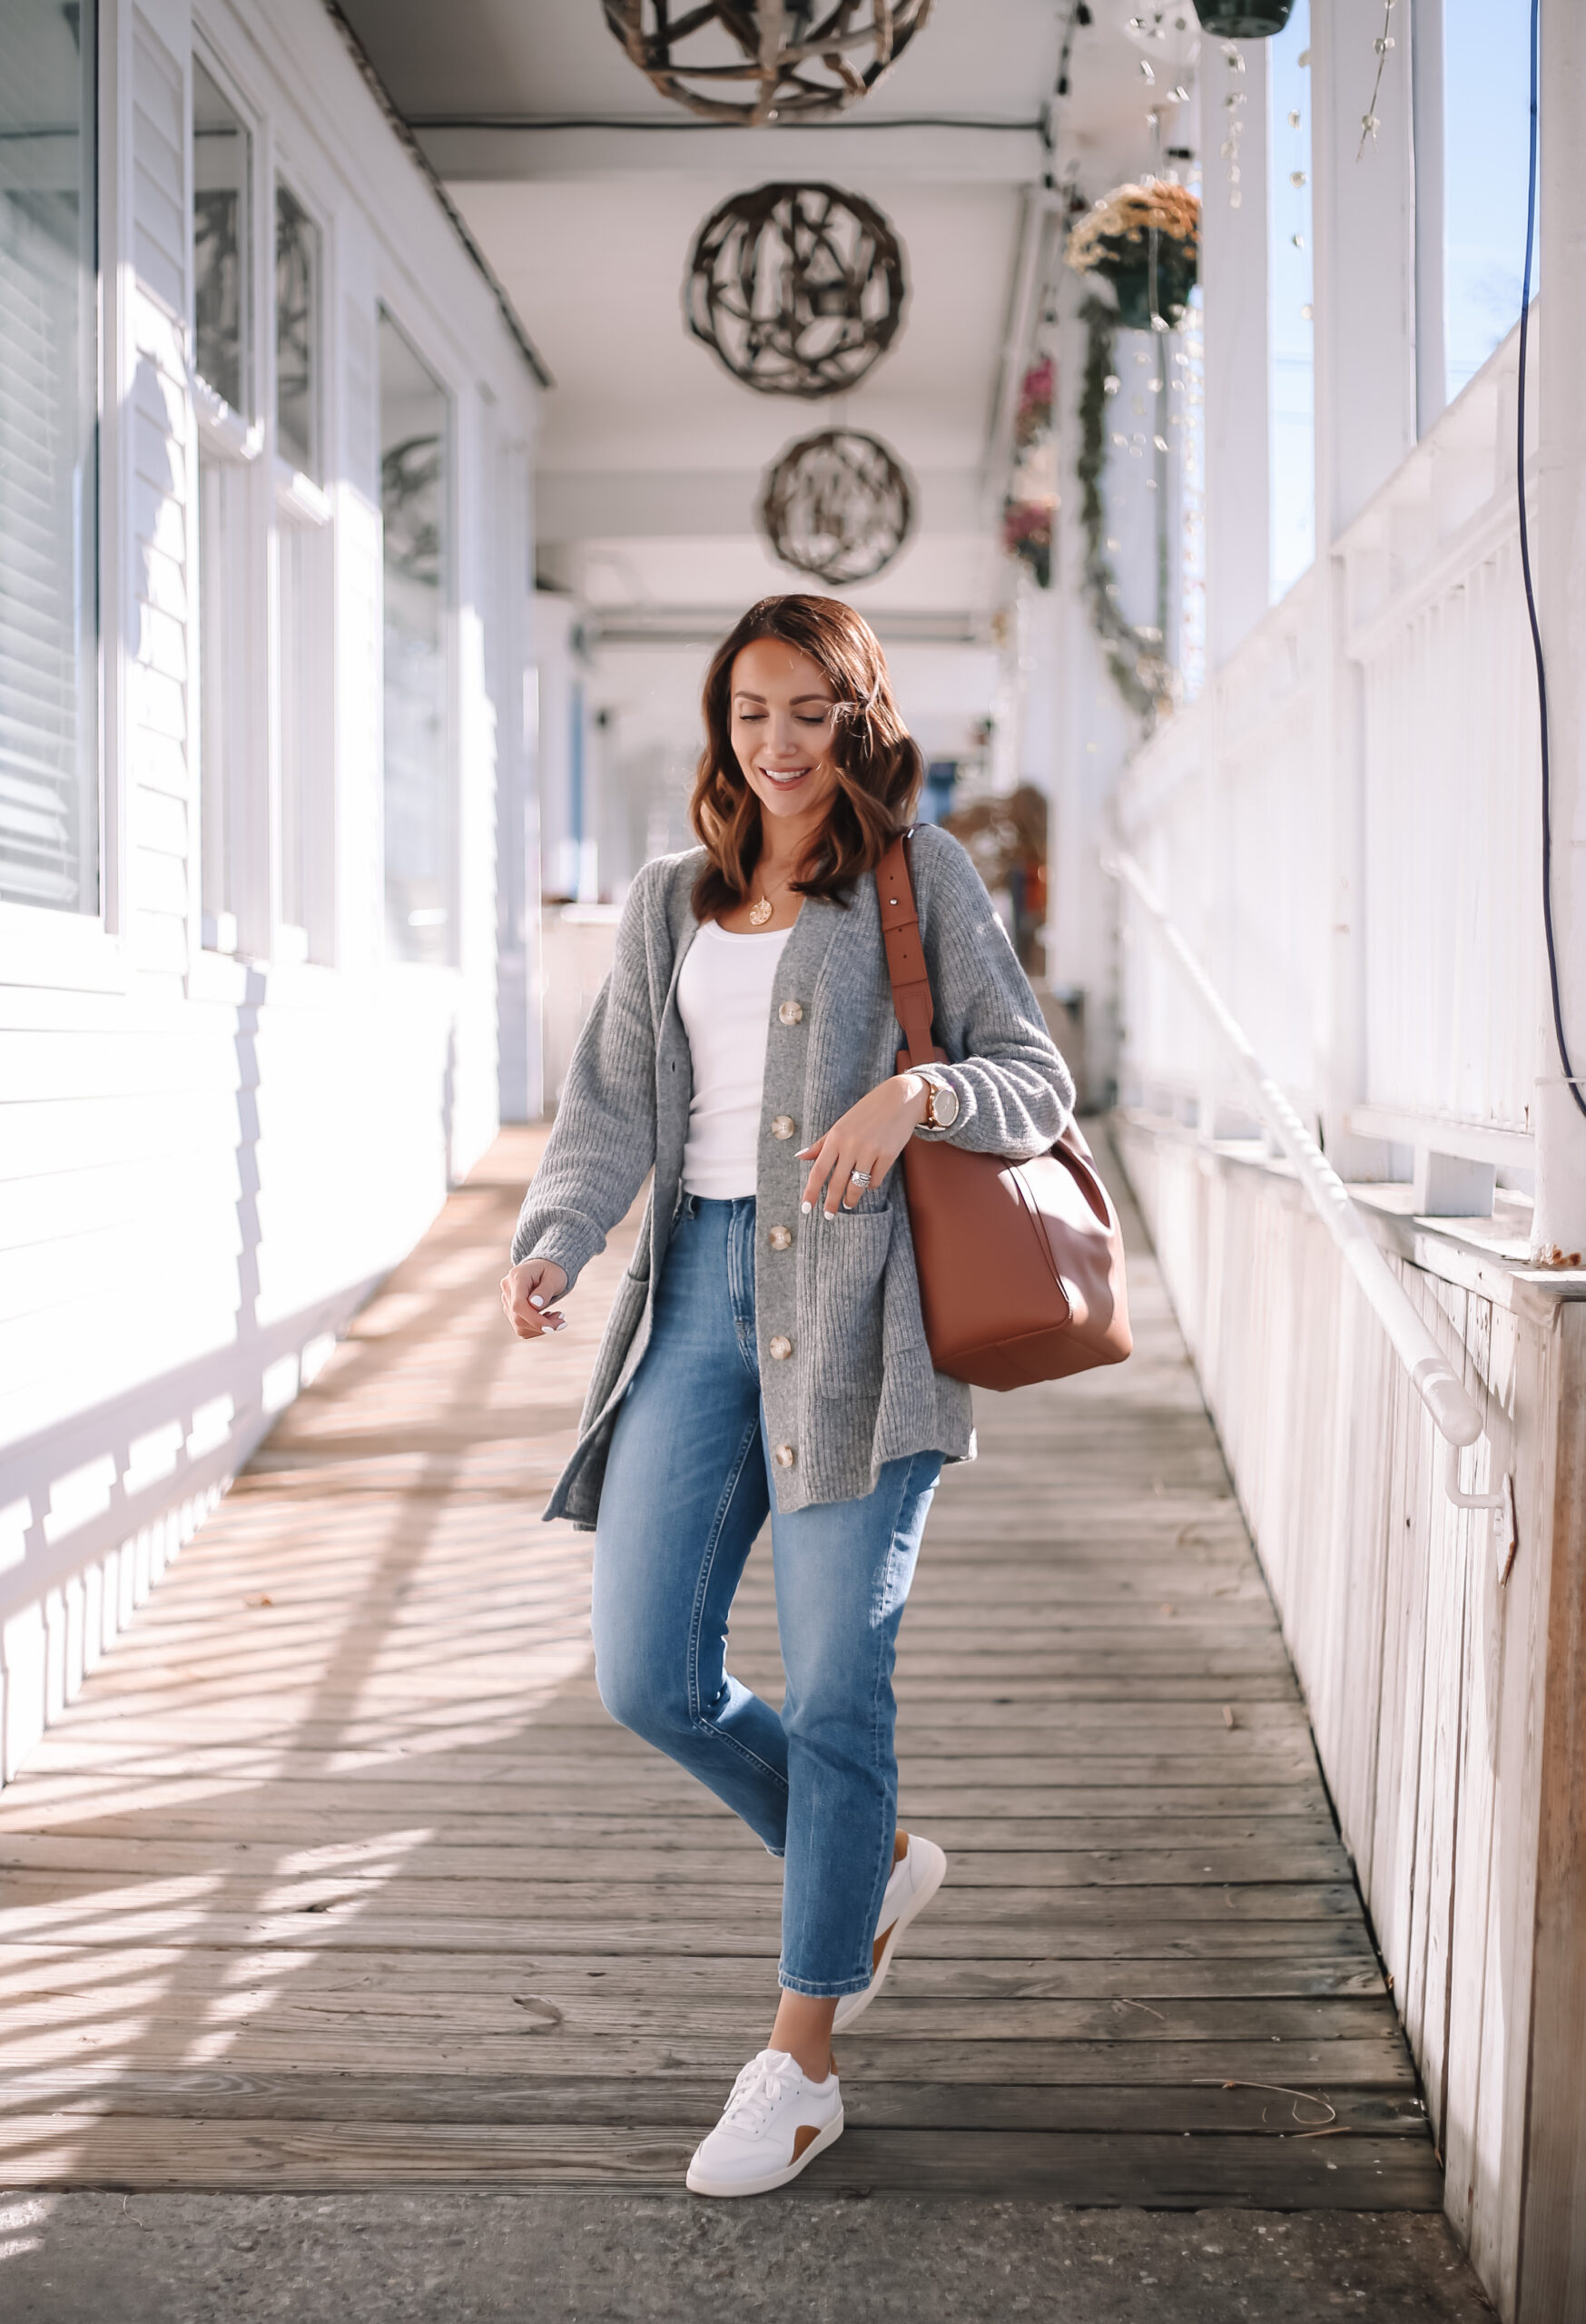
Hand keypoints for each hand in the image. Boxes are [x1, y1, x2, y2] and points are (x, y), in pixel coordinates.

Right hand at [500, 1257, 568, 1339]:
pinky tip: (547, 1317)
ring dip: (540, 1328)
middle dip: (541, 1325)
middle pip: (518, 1318)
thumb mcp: (555, 1278)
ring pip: (518, 1326)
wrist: (546, 1267)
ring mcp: (506, 1299)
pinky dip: (536, 1327)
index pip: (518, 1305)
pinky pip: (520, 1327)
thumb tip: (535, 1305)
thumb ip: (545, 1290)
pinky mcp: (509, 1309)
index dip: (534, 1320)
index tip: (552, 1327)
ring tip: (556, 1317)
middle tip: (561, 1322)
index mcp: (517, 1277)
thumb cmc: (553, 1270)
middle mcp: (507, 1288)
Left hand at [798, 1073, 930, 1216]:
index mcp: (836, 1136)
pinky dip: (870, 1185)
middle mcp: (851, 1145)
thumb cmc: (866, 1112)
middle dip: (831, 1203)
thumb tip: (799, 1157)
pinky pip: (875, 1180)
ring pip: (857, 1185)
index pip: (818, 1169)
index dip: (811, 1191)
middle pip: (837, 1182)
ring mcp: (871, 1151)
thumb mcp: (841, 1125)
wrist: (899, 1099)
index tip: (806, 1208)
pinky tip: (868, 1184)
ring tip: (848, 1204)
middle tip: (828, 1215)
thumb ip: (821, 1144)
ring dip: (851, 1198)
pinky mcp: (889, 1155)